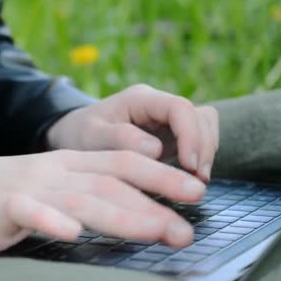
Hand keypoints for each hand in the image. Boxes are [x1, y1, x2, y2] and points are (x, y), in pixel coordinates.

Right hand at [0, 150, 204, 251]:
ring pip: (80, 198)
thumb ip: (90, 193)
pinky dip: (50, 220)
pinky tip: (71, 234)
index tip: (195, 191)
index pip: (121, 164)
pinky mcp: (4, 206)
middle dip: (153, 200)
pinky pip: (29, 212)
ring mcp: (31, 187)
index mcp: (70, 164)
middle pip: (110, 182)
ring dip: (120, 214)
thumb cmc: (11, 194)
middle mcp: (56, 171)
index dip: (160, 174)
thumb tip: (140, 211)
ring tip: (155, 230)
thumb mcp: (55, 185)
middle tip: (186, 226)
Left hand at [46, 84, 219, 180]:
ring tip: (195, 181)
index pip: (180, 107)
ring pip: (204, 127)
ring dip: (205, 153)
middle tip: (196, 181)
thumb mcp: (91, 137)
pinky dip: (198, 158)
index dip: (191, 135)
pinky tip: (187, 178)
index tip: (189, 166)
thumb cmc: (80, 134)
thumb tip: (155, 149)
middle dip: (203, 148)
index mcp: (140, 99)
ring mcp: (167, 119)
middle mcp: (159, 105)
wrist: (75, 134)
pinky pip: (197, 141)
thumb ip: (119, 139)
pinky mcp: (171, 135)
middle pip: (200, 116)